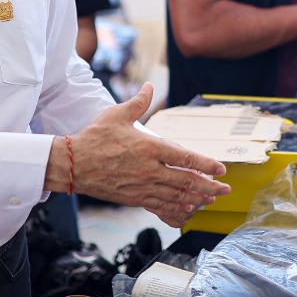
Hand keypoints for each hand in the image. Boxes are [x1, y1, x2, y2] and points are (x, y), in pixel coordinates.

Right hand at [53, 83, 231, 227]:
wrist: (71, 165)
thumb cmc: (94, 138)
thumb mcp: (116, 114)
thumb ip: (138, 102)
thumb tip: (150, 86)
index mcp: (148, 148)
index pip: (185, 158)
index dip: (206, 164)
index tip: (221, 168)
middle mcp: (149, 170)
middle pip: (186, 181)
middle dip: (209, 186)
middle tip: (225, 189)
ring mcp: (142, 186)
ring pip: (176, 196)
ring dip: (197, 199)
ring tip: (212, 199)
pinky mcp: (133, 198)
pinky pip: (160, 207)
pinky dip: (176, 209)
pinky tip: (187, 210)